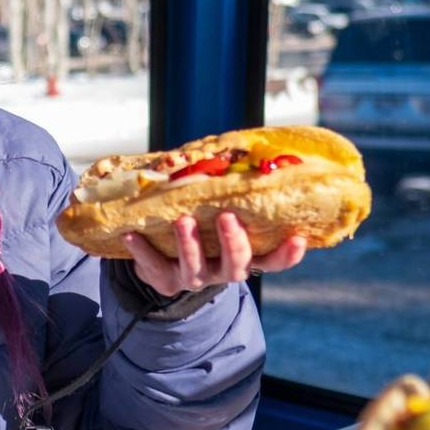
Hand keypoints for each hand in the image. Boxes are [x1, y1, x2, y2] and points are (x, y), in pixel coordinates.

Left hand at [122, 213, 306, 296]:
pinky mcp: (166, 280)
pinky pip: (154, 267)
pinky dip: (142, 250)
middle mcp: (224, 271)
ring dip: (188, 244)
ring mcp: (195, 279)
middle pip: (236, 264)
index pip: (272, 261)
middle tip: (226, 217)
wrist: (166, 266)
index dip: (287, 254)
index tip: (298, 238)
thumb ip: (226, 195)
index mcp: (244, 257)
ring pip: (195, 267)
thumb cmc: (202, 231)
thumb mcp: (218, 218)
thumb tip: (231, 149)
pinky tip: (131, 233)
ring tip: (182, 220)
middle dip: (232, 242)